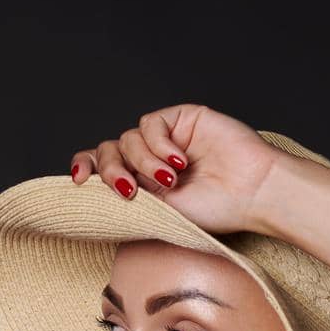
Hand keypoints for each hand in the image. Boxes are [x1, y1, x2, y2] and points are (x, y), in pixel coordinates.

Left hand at [68, 103, 286, 235]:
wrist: (252, 194)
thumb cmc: (214, 212)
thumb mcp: (158, 212)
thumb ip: (126, 198)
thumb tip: (87, 187)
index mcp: (141, 184)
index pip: (101, 168)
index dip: (84, 168)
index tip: (77, 181)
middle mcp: (149, 160)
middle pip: (108, 151)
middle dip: (111, 171)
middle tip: (130, 190)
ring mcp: (165, 138)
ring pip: (127, 139)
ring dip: (143, 162)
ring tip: (171, 180)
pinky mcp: (181, 118)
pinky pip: (150, 124)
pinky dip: (158, 144)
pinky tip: (179, 161)